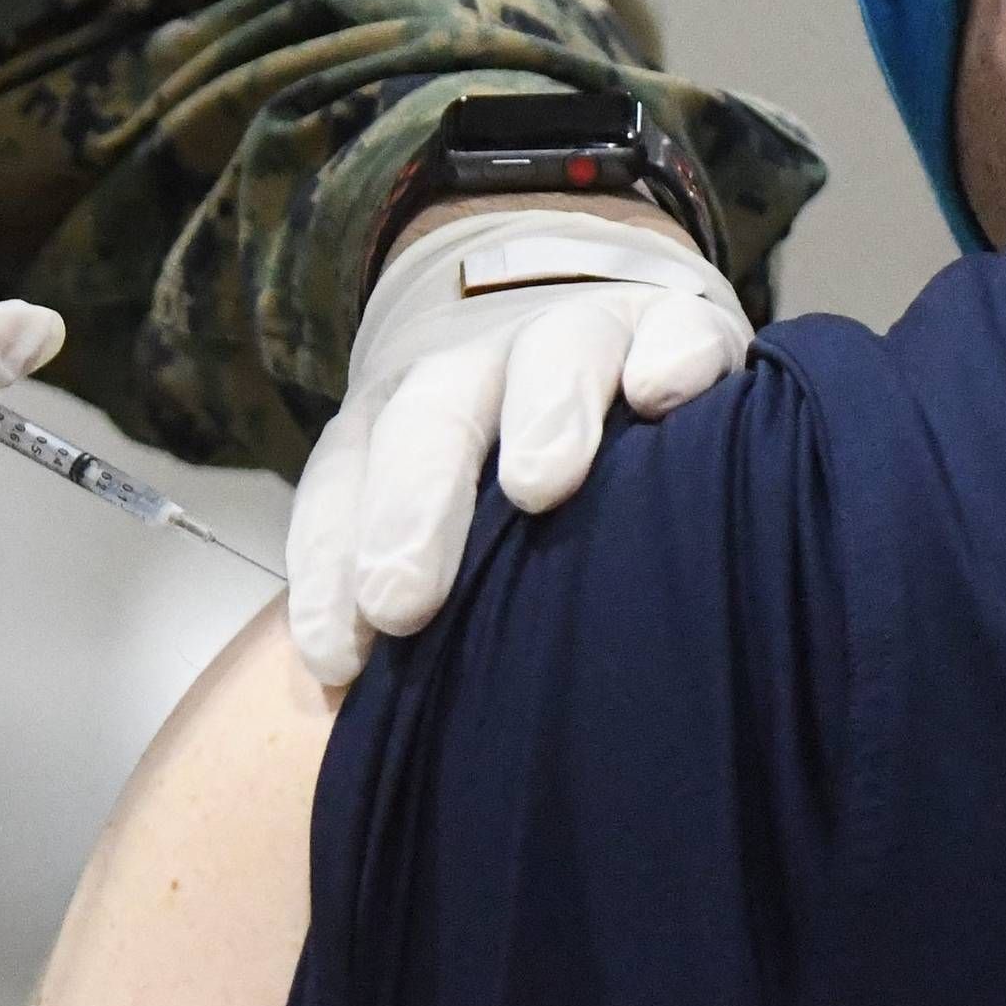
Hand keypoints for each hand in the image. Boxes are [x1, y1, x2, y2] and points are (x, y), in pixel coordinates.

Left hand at [284, 204, 748, 685]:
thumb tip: (363, 701)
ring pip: (550, 356)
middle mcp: (479, 366)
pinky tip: (661, 394)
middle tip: (400, 598)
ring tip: (540, 484)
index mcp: (401, 414)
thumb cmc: (503, 452)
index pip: (348, 479)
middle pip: (432, 416)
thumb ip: (411, 587)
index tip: (338, 656)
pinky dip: (668, 354)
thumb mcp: (442, 510)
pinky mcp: (672, 322)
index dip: (332, 562)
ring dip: (540, 412)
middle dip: (412, 504)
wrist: (587, 304)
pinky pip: (673, 329)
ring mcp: (577, 334)